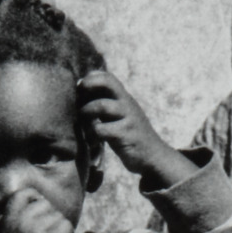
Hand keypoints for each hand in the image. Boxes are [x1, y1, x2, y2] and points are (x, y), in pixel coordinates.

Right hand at [0, 188, 69, 232]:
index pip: (23, 194)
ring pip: (57, 215)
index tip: (38, 213)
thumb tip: (29, 199)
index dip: (34, 198)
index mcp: (8, 222)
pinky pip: (66, 226)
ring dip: (58, 228)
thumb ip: (14, 219)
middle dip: (49, 216)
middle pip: (44, 203)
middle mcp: (21, 224)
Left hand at [78, 70, 188, 187]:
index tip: (80, 94)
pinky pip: (101, 129)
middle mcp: (126, 103)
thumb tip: (79, 88)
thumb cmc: (128, 134)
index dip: (90, 80)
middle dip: (88, 87)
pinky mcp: (126, 134)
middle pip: (107, 82)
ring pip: (101, 106)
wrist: (152, 156)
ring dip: (85, 115)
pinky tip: (93, 143)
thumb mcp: (118, 115)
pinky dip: (91, 136)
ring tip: (84, 128)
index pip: (107, 77)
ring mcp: (128, 118)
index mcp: (123, 97)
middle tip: (79, 103)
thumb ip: (104, 102)